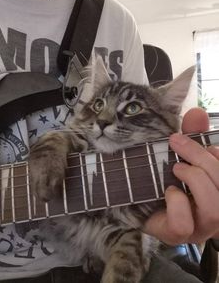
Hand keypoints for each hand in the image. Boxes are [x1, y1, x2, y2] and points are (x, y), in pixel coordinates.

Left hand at [143, 107, 218, 244]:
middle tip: (175, 142)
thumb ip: (191, 135)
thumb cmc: (163, 174)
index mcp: (217, 189)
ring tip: (175, 168)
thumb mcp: (178, 152)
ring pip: (214, 210)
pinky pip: (184, 224)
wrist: (136, 197)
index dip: (217, 155)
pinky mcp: (175, 235)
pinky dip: (177, 203)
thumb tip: (197, 111)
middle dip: (201, 159)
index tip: (200, 141)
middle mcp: (215, 211)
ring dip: (194, 180)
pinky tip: (168, 191)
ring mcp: (198, 227)